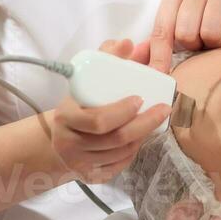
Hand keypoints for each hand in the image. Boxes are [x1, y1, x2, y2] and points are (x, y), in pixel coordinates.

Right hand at [49, 38, 170, 182]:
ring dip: (142, 136)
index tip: (140, 99)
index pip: (97, 121)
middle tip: (162, 109)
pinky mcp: (91, 176)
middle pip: (115, 139)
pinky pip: (120, 165)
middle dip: (144, 124)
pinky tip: (140, 136)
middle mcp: (69, 143)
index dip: (122, 112)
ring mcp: (80, 163)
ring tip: (154, 120)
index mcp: (66, 117)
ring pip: (121, 153)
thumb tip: (129, 43)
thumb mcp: (86, 77)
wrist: (58, 137)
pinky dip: (135, 151)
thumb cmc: (77, 103)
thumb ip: (107, 57)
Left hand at [146, 0, 220, 72]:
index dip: (160, 57)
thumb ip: (163, 41)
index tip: (161, 78)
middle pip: (186, 32)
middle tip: (208, 42)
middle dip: (198, 46)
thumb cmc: (220, 24)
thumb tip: (135, 55)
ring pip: (211, 31)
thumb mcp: (189, 30)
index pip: (162, 28)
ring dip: (220, 43)